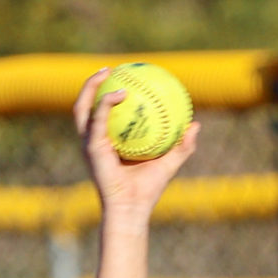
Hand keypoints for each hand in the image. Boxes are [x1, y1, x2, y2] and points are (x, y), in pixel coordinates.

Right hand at [74, 69, 197, 217]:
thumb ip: (182, 145)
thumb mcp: (169, 163)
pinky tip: (121, 93)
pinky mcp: (91, 147)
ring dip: (91, 86)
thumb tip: (195, 124)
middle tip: (110, 68)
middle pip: (86, 106)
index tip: (123, 77)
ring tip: (106, 71)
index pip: (103, 114)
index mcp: (107, 143)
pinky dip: (107, 103)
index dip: (109, 93)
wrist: (132, 209)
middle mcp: (94, 141)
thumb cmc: (148, 191)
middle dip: (92, 84)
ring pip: (83, 107)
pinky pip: (98, 119)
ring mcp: (89, 143)